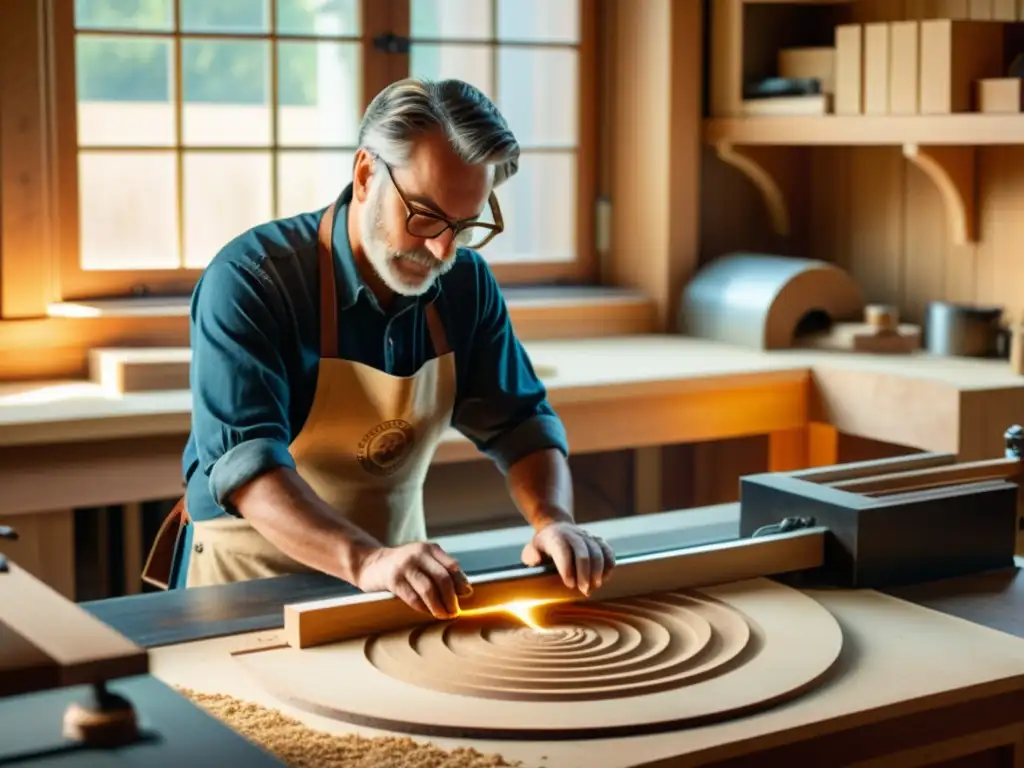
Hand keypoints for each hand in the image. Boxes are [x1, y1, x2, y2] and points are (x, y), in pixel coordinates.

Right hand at [352, 542, 472, 618]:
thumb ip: (442, 571)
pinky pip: (413, 597)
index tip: (466, 595)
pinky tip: (428, 612)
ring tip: (444, 615)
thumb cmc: (404, 565)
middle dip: (451, 598)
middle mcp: (418, 553)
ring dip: (439, 606)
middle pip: (442, 578)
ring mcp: (405, 566)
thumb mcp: (424, 561)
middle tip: (454, 611)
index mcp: (430, 548)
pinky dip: (423, 608)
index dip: (461, 582)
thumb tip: (466, 591)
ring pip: (428, 590)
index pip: (452, 565)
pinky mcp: (393, 579)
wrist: (371, 563)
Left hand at [521, 521, 615, 595]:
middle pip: (583, 553)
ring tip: (595, 586)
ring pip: (598, 552)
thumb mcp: (531, 548)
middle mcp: (574, 535)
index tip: (569, 584)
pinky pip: (608, 551)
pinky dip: (609, 565)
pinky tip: (604, 578)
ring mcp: (587, 536)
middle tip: (584, 590)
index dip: (567, 567)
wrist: (556, 526)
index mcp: (556, 537)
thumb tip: (537, 561)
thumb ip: (531, 556)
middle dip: (585, 573)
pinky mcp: (598, 540)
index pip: (563, 551)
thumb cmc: (543, 544)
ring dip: (598, 571)